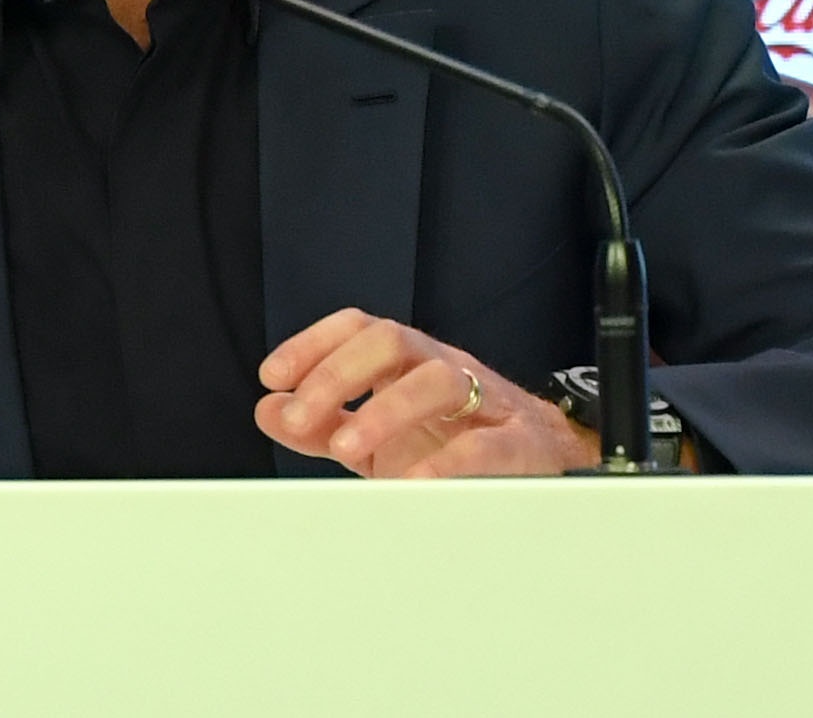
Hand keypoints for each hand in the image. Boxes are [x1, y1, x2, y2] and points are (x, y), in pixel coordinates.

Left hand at [255, 309, 594, 478]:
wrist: (544, 464)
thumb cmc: (455, 442)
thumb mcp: (379, 435)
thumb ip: (323, 423)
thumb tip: (268, 409)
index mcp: (410, 362)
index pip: (360, 328)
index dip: (313, 344)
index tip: (273, 376)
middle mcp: (445, 368)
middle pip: (392, 340)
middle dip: (338, 375)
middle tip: (297, 416)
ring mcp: (484, 400)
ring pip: (437, 379)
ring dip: (383, 410)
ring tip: (346, 448)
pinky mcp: (518, 443)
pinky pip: (483, 445)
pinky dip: (446, 464)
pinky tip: (412, 485)